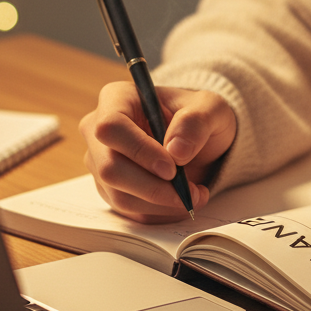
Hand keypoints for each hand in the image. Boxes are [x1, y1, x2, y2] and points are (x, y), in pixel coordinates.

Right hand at [80, 82, 236, 222]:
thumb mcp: (210, 108)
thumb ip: (196, 121)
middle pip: (109, 167)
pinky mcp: (111, 189)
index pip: (111, 127)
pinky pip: (129, 210)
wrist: (198, 139)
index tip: (172, 169)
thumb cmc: (198, 116)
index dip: (139, 151)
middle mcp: (99, 131)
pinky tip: (183, 201)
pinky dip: (159, 212)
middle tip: (189, 192)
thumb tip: (176, 150)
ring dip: (160, 203)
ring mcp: (101, 162)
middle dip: (152, 187)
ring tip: (194, 196)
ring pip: (119, 194)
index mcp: (117, 99)